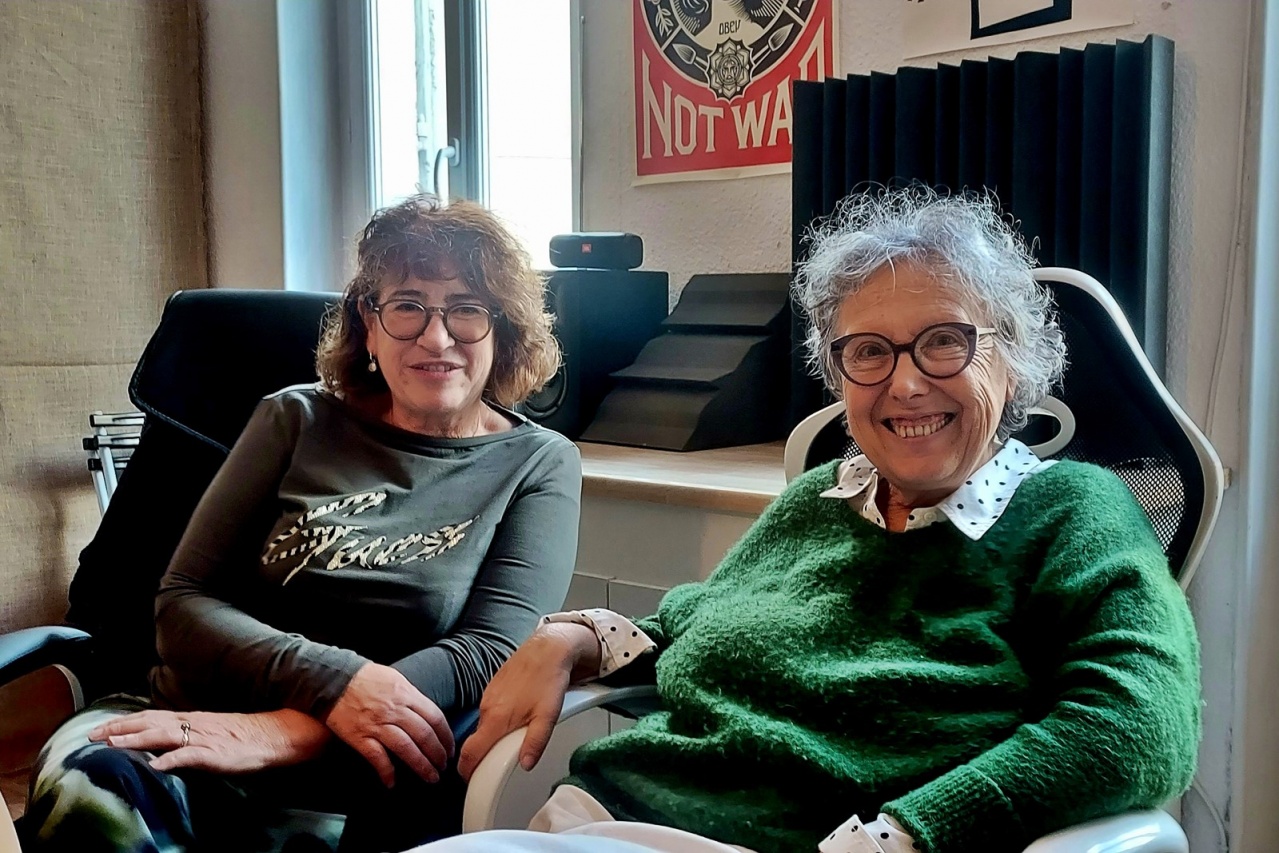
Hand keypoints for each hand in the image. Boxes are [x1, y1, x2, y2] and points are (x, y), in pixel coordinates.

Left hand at [88, 709, 329, 773]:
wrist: (274, 735)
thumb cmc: (243, 736)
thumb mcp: (210, 731)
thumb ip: (186, 736)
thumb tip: (161, 745)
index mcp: (190, 718)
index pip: (150, 717)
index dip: (123, 723)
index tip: (98, 729)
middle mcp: (192, 723)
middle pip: (149, 722)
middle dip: (119, 729)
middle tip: (91, 735)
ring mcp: (202, 737)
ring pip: (163, 735)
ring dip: (136, 739)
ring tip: (113, 745)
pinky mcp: (215, 753)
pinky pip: (190, 756)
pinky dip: (171, 759)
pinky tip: (156, 766)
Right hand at [324, 662, 454, 787]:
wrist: (334, 680)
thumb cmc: (365, 678)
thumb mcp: (395, 679)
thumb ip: (411, 696)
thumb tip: (427, 713)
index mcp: (406, 695)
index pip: (435, 718)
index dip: (446, 736)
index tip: (450, 748)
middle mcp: (395, 711)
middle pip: (424, 736)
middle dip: (438, 754)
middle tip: (443, 767)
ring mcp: (377, 725)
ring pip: (407, 749)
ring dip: (422, 766)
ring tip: (430, 776)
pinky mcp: (359, 737)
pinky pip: (377, 758)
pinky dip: (386, 772)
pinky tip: (392, 782)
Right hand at [457, 622, 593, 780]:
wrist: (547, 649)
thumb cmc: (548, 679)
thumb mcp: (548, 716)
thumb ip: (535, 743)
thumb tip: (526, 765)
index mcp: (496, 719)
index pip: (470, 752)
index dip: (467, 771)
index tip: (470, 780)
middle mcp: (487, 708)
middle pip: (476, 741)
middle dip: (481, 755)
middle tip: (495, 765)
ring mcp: (489, 696)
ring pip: (484, 725)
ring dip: (492, 736)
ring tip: (510, 740)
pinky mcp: (494, 687)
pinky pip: (490, 711)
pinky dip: (497, 720)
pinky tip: (515, 717)